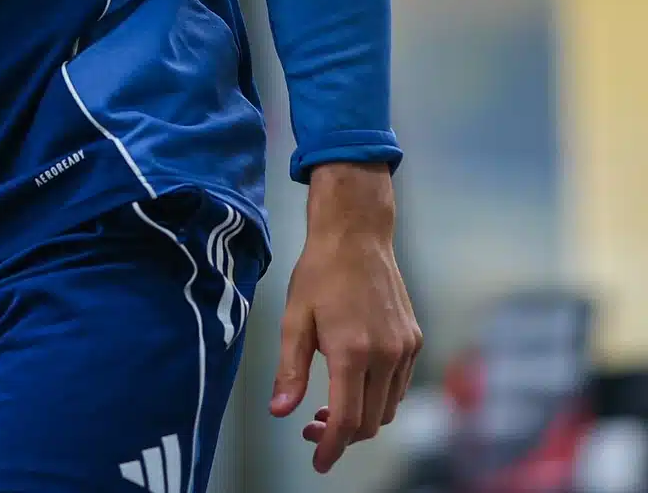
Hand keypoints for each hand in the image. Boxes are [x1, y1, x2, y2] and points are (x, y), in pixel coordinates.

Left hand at [270, 163, 421, 473]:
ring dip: (362, 418)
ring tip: (329, 407)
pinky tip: (354, 381)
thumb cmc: (319, 273)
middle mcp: (386, 354)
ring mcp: (405, 348)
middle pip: (370, 422)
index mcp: (352, 351)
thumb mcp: (293, 318)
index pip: (347, 421)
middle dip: (341, 435)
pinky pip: (399, 385)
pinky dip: (378, 396)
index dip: (331, 448)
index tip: (318, 462)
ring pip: (388, 408)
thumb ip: (289, 369)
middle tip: (311, 427)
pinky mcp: (414, 340)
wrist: (356, 234)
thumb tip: (280, 412)